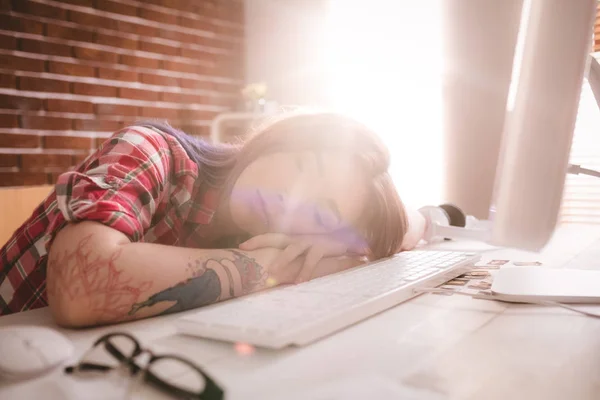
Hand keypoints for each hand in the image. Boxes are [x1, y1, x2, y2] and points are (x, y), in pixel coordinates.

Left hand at [240, 233, 366, 282]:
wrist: (351, 240)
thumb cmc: (326, 249)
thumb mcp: (309, 253)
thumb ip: (296, 261)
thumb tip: (278, 273)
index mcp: (293, 238)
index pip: (271, 237)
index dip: (256, 240)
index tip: (241, 246)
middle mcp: (299, 237)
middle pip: (276, 238)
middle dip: (260, 244)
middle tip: (244, 252)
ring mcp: (310, 240)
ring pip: (292, 249)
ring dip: (281, 262)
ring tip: (272, 275)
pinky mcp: (322, 246)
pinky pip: (311, 259)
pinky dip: (305, 271)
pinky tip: (299, 282)